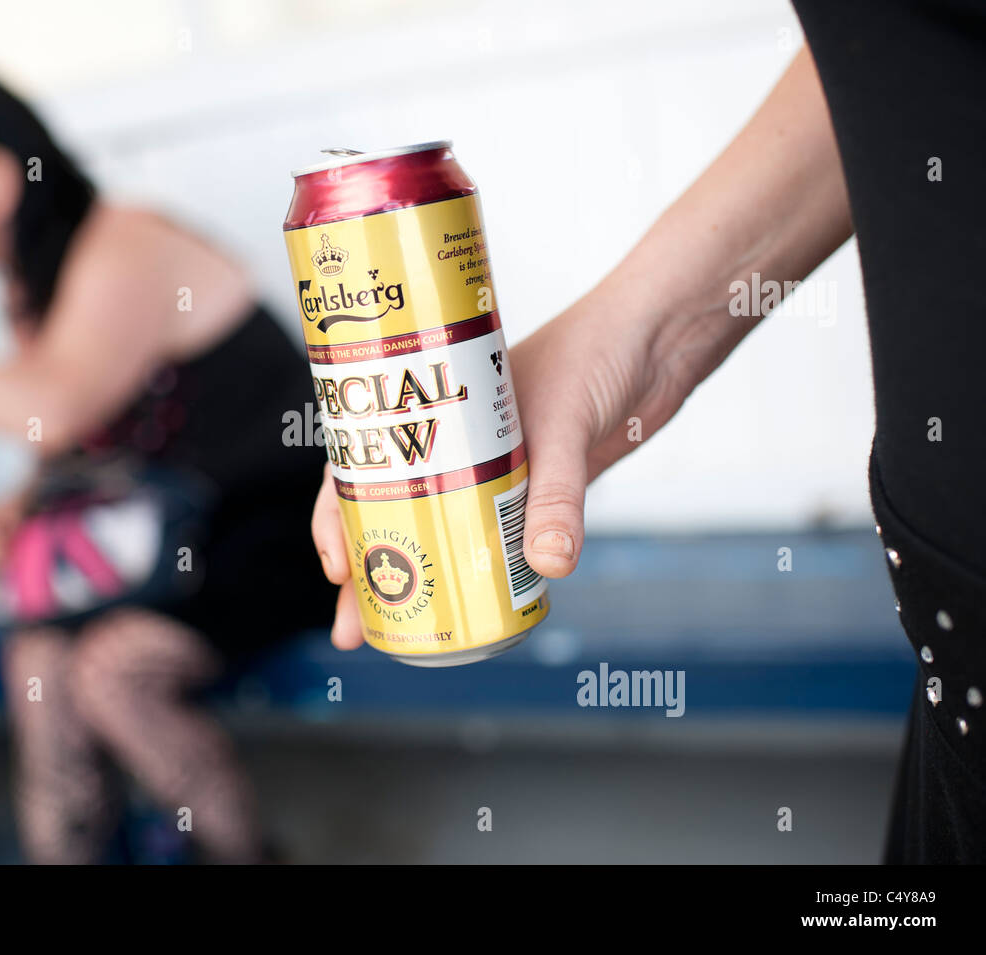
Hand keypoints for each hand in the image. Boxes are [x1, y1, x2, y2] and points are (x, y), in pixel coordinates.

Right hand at [310, 299, 694, 650]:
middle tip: (355, 625)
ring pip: (441, 529)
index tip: (339, 564)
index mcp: (436, 405)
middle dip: (368, 569)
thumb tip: (547, 565)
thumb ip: (557, 493)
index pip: (364, 461)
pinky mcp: (537, 485)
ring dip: (419, 577)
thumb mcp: (566, 420)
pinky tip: (471, 604)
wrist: (657, 338)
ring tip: (395, 632)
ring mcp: (494, 464)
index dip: (339, 515)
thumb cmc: (600, 346)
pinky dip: (478, 570)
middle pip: (392, 510)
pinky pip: (494, 535)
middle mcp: (455, 438)